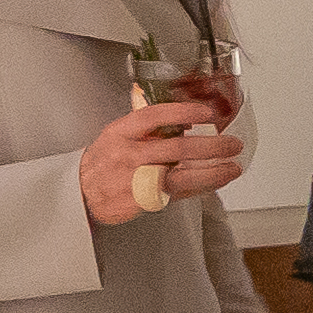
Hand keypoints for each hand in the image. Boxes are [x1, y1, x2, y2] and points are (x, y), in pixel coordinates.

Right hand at [78, 92, 235, 224]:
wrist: (79, 193)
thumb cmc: (104, 162)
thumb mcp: (116, 135)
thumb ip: (147, 126)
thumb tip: (184, 113)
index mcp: (121, 132)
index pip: (154, 116)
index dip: (183, 112)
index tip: (207, 113)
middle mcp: (128, 154)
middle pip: (176, 148)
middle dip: (211, 146)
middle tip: (232, 144)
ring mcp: (135, 179)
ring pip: (182, 175)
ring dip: (213, 172)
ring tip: (233, 167)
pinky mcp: (142, 200)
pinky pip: (178, 192)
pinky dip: (201, 186)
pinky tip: (216, 181)